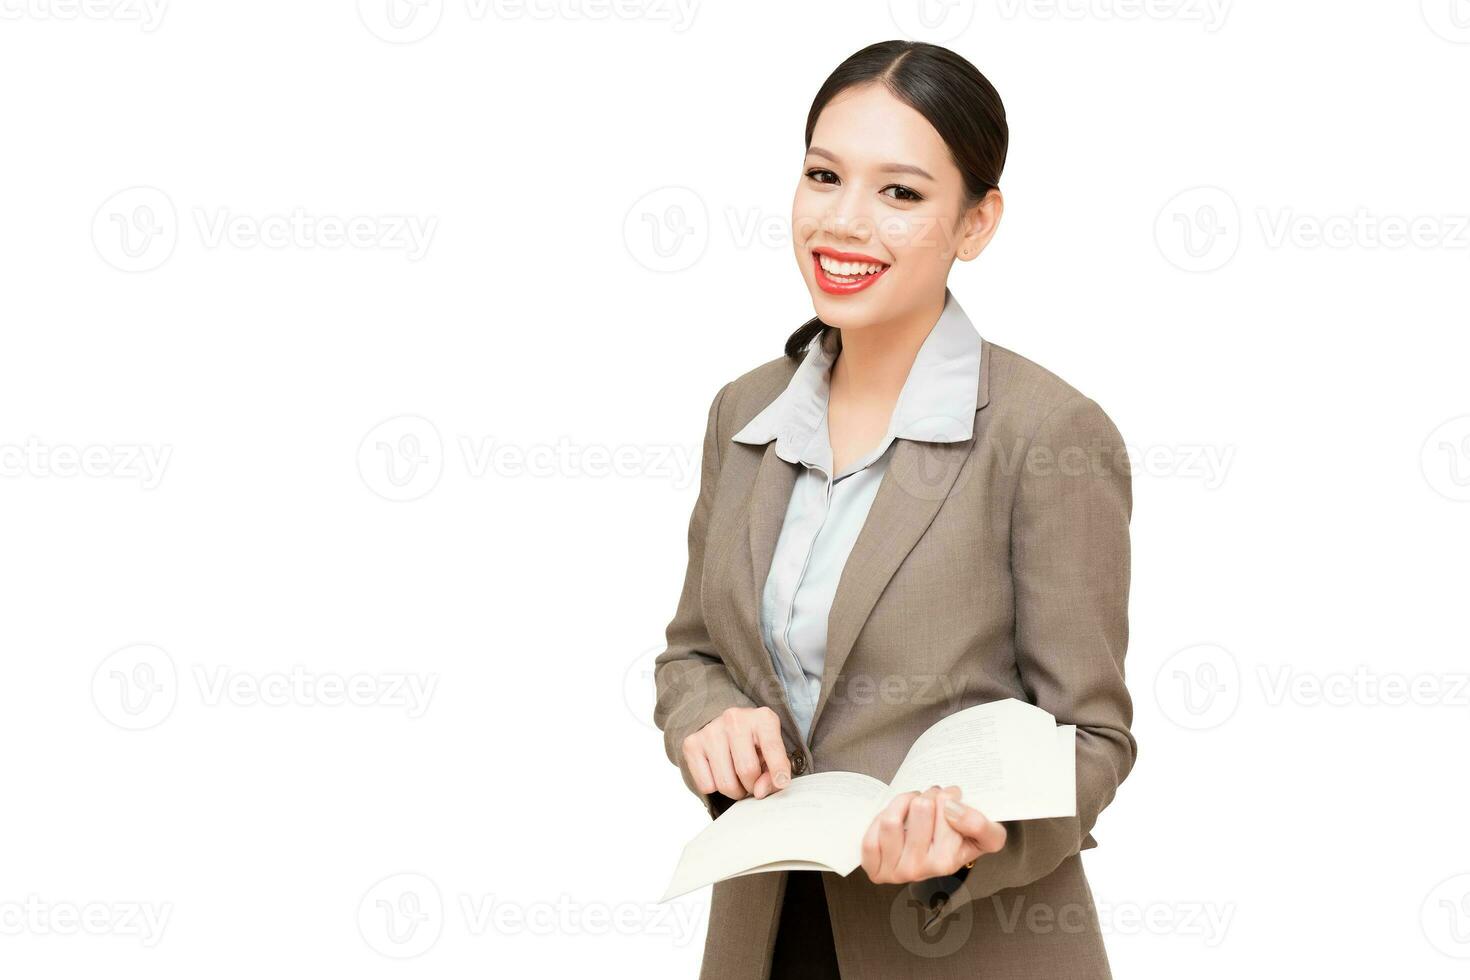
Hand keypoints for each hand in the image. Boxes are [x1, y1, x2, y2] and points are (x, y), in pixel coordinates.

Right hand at [682, 706, 791, 800]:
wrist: (723, 726)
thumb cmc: (754, 743)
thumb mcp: (773, 752)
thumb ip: (775, 772)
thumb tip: (759, 792)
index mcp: (762, 718)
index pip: (772, 748)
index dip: (778, 770)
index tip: (781, 783)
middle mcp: (735, 719)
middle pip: (747, 770)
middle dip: (752, 786)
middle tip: (752, 782)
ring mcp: (711, 730)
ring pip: (725, 783)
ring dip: (735, 791)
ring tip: (737, 779)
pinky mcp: (691, 744)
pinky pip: (706, 785)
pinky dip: (715, 787)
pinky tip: (719, 772)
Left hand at [860, 785, 1007, 883]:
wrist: (936, 858)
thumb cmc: (960, 842)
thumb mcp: (988, 836)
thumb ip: (981, 825)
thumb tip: (953, 811)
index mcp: (947, 862)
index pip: (945, 808)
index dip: (949, 796)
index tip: (952, 799)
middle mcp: (921, 870)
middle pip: (920, 808)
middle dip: (927, 795)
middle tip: (932, 800)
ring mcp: (895, 871)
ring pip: (891, 820)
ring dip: (902, 802)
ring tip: (913, 804)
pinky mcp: (875, 868)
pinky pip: (870, 837)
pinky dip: (880, 821)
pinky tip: (896, 819)